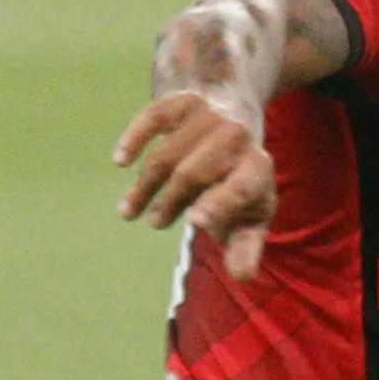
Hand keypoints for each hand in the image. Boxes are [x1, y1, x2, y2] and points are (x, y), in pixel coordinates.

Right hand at [114, 92, 277, 275]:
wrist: (236, 120)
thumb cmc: (241, 183)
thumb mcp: (250, 216)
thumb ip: (246, 247)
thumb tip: (245, 277)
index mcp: (258, 168)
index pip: (240, 187)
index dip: (220, 204)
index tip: (196, 221)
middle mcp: (237, 136)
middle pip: (193, 174)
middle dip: (170, 201)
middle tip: (156, 222)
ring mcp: (209, 115)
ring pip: (166, 155)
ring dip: (145, 186)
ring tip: (130, 212)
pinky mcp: (182, 101)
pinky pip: (152, 117)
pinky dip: (134, 139)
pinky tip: (120, 161)